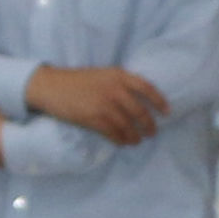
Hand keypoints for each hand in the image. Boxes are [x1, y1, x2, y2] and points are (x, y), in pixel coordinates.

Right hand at [25, 63, 167, 146]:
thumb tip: (136, 98)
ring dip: (135, 136)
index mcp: (119, 75)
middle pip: (140, 111)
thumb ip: (119, 83)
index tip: (167, 112)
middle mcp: (115, 89)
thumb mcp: (102, 74)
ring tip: (137, 141)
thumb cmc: (76, 80)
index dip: (159, 101)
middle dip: (149, 125)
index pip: (147, 88)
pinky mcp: (93, 118)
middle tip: (152, 133)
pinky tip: (122, 142)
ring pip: (127, 125)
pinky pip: (113, 133)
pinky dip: (120, 140)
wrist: (51, 86)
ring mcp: (104, 105)